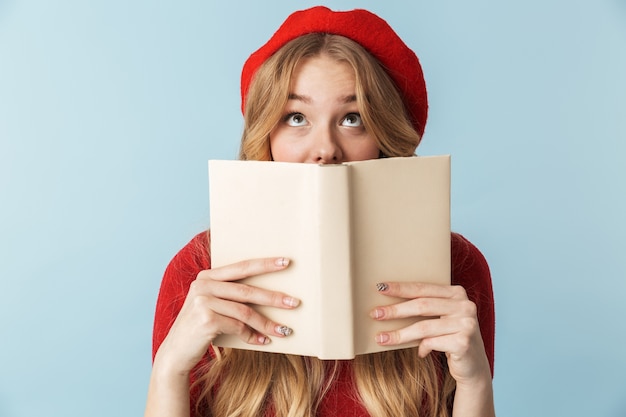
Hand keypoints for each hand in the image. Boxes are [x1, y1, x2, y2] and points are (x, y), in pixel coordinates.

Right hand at [154, 257, 299, 374]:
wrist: (175, 352)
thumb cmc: (201, 328)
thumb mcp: (213, 306)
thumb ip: (231, 297)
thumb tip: (270, 296)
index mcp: (207, 277)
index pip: (241, 266)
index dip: (265, 264)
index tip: (286, 262)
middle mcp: (203, 285)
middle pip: (246, 290)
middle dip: (273, 297)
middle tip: (294, 303)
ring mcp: (202, 301)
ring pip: (245, 311)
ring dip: (267, 323)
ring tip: (284, 330)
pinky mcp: (205, 319)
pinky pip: (238, 327)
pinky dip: (252, 336)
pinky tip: (262, 341)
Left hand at [370, 282, 490, 384]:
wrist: (473, 366)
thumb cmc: (450, 338)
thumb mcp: (440, 318)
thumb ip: (426, 308)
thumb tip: (388, 305)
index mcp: (457, 293)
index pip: (423, 288)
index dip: (401, 288)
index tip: (380, 288)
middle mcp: (464, 305)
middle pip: (422, 306)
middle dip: (395, 310)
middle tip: (375, 314)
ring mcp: (466, 324)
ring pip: (423, 327)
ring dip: (399, 334)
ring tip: (381, 338)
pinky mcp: (463, 343)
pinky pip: (432, 343)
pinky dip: (422, 348)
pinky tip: (420, 353)